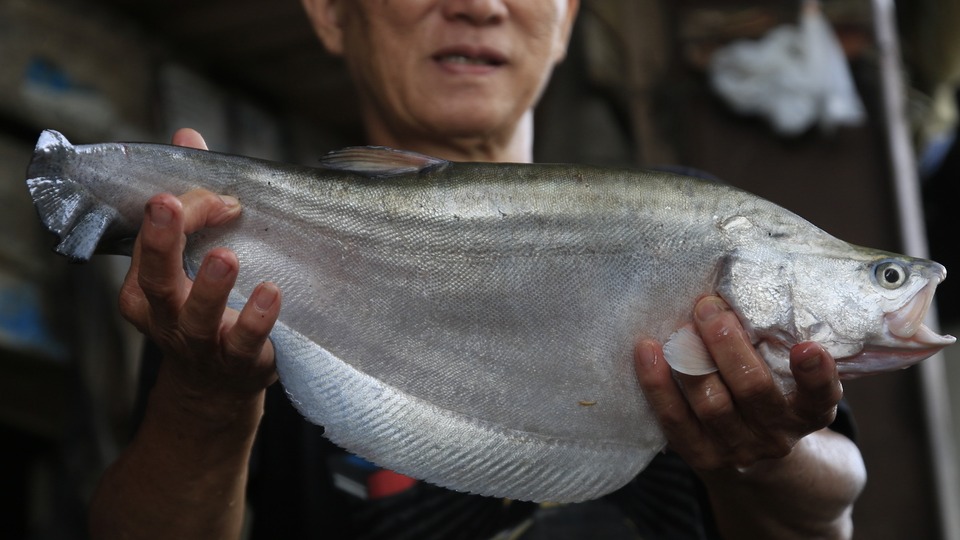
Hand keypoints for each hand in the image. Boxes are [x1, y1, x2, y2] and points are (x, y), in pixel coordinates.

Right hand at [118, 129, 281, 410]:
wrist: (219, 381)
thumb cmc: (204, 304)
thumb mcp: (192, 252)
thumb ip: (192, 196)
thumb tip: (188, 135)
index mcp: (143, 287)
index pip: (150, 242)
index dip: (179, 215)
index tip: (219, 196)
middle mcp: (165, 315)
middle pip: (155, 280)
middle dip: (161, 242)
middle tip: (172, 204)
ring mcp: (200, 342)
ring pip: (197, 316)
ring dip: (211, 285)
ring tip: (228, 256)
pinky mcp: (238, 361)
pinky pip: (244, 341)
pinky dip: (256, 319)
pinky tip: (271, 293)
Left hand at [634, 295, 842, 469]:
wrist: (755, 454)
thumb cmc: (769, 393)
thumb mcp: (787, 376)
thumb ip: (774, 344)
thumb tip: (733, 288)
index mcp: (808, 412)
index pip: (820, 395)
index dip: (816, 374)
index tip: (807, 347)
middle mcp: (777, 434)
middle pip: (752, 389)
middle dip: (727, 345)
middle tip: (708, 307)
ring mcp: (738, 449)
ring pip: (711, 405)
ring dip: (690, 360)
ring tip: (679, 328)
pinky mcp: (701, 456)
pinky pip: (674, 421)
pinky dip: (657, 385)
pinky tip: (646, 351)